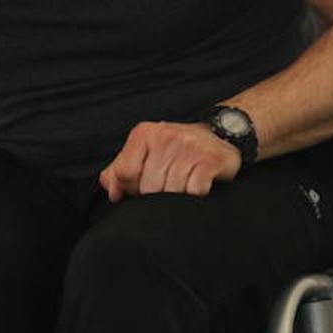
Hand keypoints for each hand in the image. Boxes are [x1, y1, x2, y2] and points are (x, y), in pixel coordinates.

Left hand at [98, 121, 241, 201]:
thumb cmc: (174, 150)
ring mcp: (189, 147)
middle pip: (147, 187)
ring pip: (170, 192)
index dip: (131, 188)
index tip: (140, 187)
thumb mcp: (142, 153)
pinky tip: (196, 186)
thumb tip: (112, 192)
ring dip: (175, 198)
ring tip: (182, 185)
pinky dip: (194, 195)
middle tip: (165, 186)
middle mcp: (166, 136)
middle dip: (153, 195)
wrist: (220, 136)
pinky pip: (194, 191)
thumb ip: (119, 171)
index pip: (125, 173)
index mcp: (144, 134)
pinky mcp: (210, 160)